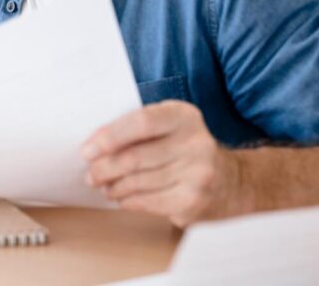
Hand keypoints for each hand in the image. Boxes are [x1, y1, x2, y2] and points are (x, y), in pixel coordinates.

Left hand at [81, 100, 247, 226]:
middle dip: (104, 168)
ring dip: (112, 186)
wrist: (230, 181)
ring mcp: (198, 175)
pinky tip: (121, 197)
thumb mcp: (169, 125)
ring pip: (138, 182)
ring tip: (103, 185)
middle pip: (135, 157)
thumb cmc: (183, 147)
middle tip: (90, 174)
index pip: (142, 122)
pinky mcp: (194, 202)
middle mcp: (196, 143)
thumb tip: (93, 145)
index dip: (110, 137)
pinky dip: (127, 201)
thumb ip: (136, 126)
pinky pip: (147, 202)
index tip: (87, 150)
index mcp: (184, 116)